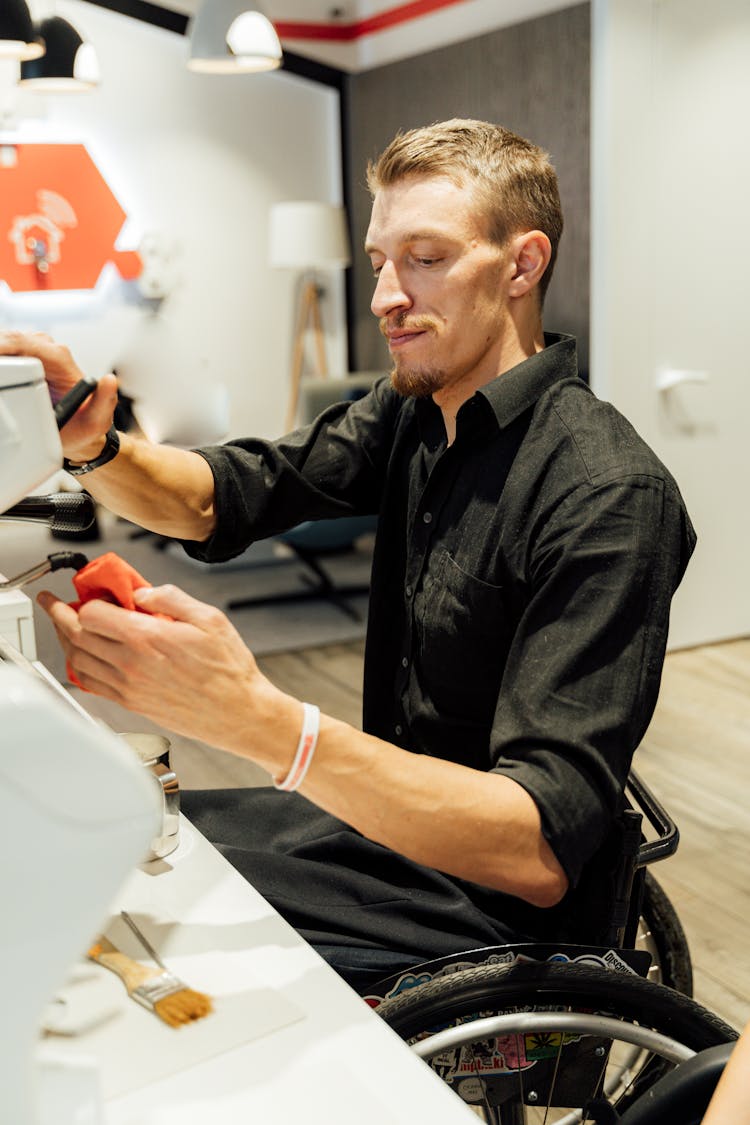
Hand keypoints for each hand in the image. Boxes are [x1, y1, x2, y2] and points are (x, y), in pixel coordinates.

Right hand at [0, 330, 117, 461]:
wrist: (78, 431)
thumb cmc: (85, 424)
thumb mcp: (97, 419)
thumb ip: (105, 400)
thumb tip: (109, 380)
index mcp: (59, 358)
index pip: (24, 342)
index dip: (2, 347)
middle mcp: (45, 350)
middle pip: (8, 340)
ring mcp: (31, 354)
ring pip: (5, 345)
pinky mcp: (22, 362)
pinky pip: (5, 357)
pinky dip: (0, 364)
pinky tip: (0, 377)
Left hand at [36, 584, 298, 764]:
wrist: (237, 712)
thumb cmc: (229, 670)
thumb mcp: (210, 619)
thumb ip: (172, 598)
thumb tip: (143, 592)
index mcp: (148, 638)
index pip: (92, 614)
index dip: (84, 599)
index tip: (84, 591)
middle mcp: (132, 663)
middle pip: (76, 635)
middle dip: (61, 615)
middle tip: (57, 604)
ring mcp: (128, 686)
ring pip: (77, 660)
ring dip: (66, 640)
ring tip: (68, 627)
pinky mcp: (131, 703)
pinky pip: (90, 685)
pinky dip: (78, 668)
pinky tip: (83, 658)